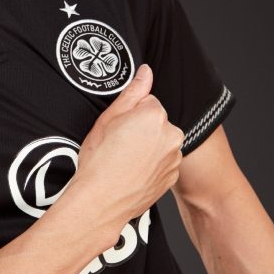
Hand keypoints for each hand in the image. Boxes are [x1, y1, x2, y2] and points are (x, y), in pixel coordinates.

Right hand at [63, 64, 183, 245]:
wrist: (101, 202)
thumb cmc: (99, 161)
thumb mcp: (107, 119)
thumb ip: (132, 92)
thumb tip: (146, 72)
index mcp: (155, 115)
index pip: (146, 101)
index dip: (128, 114)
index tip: (116, 128)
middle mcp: (171, 135)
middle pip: (156, 121)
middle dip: (140, 129)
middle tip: (118, 144)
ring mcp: (174, 158)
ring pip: (160, 141)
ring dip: (146, 147)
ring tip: (124, 161)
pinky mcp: (172, 176)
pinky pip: (162, 161)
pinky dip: (150, 165)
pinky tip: (132, 172)